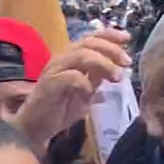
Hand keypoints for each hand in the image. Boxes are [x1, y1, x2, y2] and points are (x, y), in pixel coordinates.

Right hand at [12, 28, 131, 150]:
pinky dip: (85, 83)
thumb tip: (118, 70)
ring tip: (117, 77)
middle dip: (111, 50)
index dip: (109, 35)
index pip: (90, 38)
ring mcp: (54, 70)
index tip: (127, 39)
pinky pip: (72, 77)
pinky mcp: (50, 84)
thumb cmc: (59, 110)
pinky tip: (91, 94)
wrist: (35, 127)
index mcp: (70, 58)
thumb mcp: (85, 92)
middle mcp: (61, 59)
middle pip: (88, 43)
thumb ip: (97, 79)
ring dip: (103, 64)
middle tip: (127, 62)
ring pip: (81, 55)